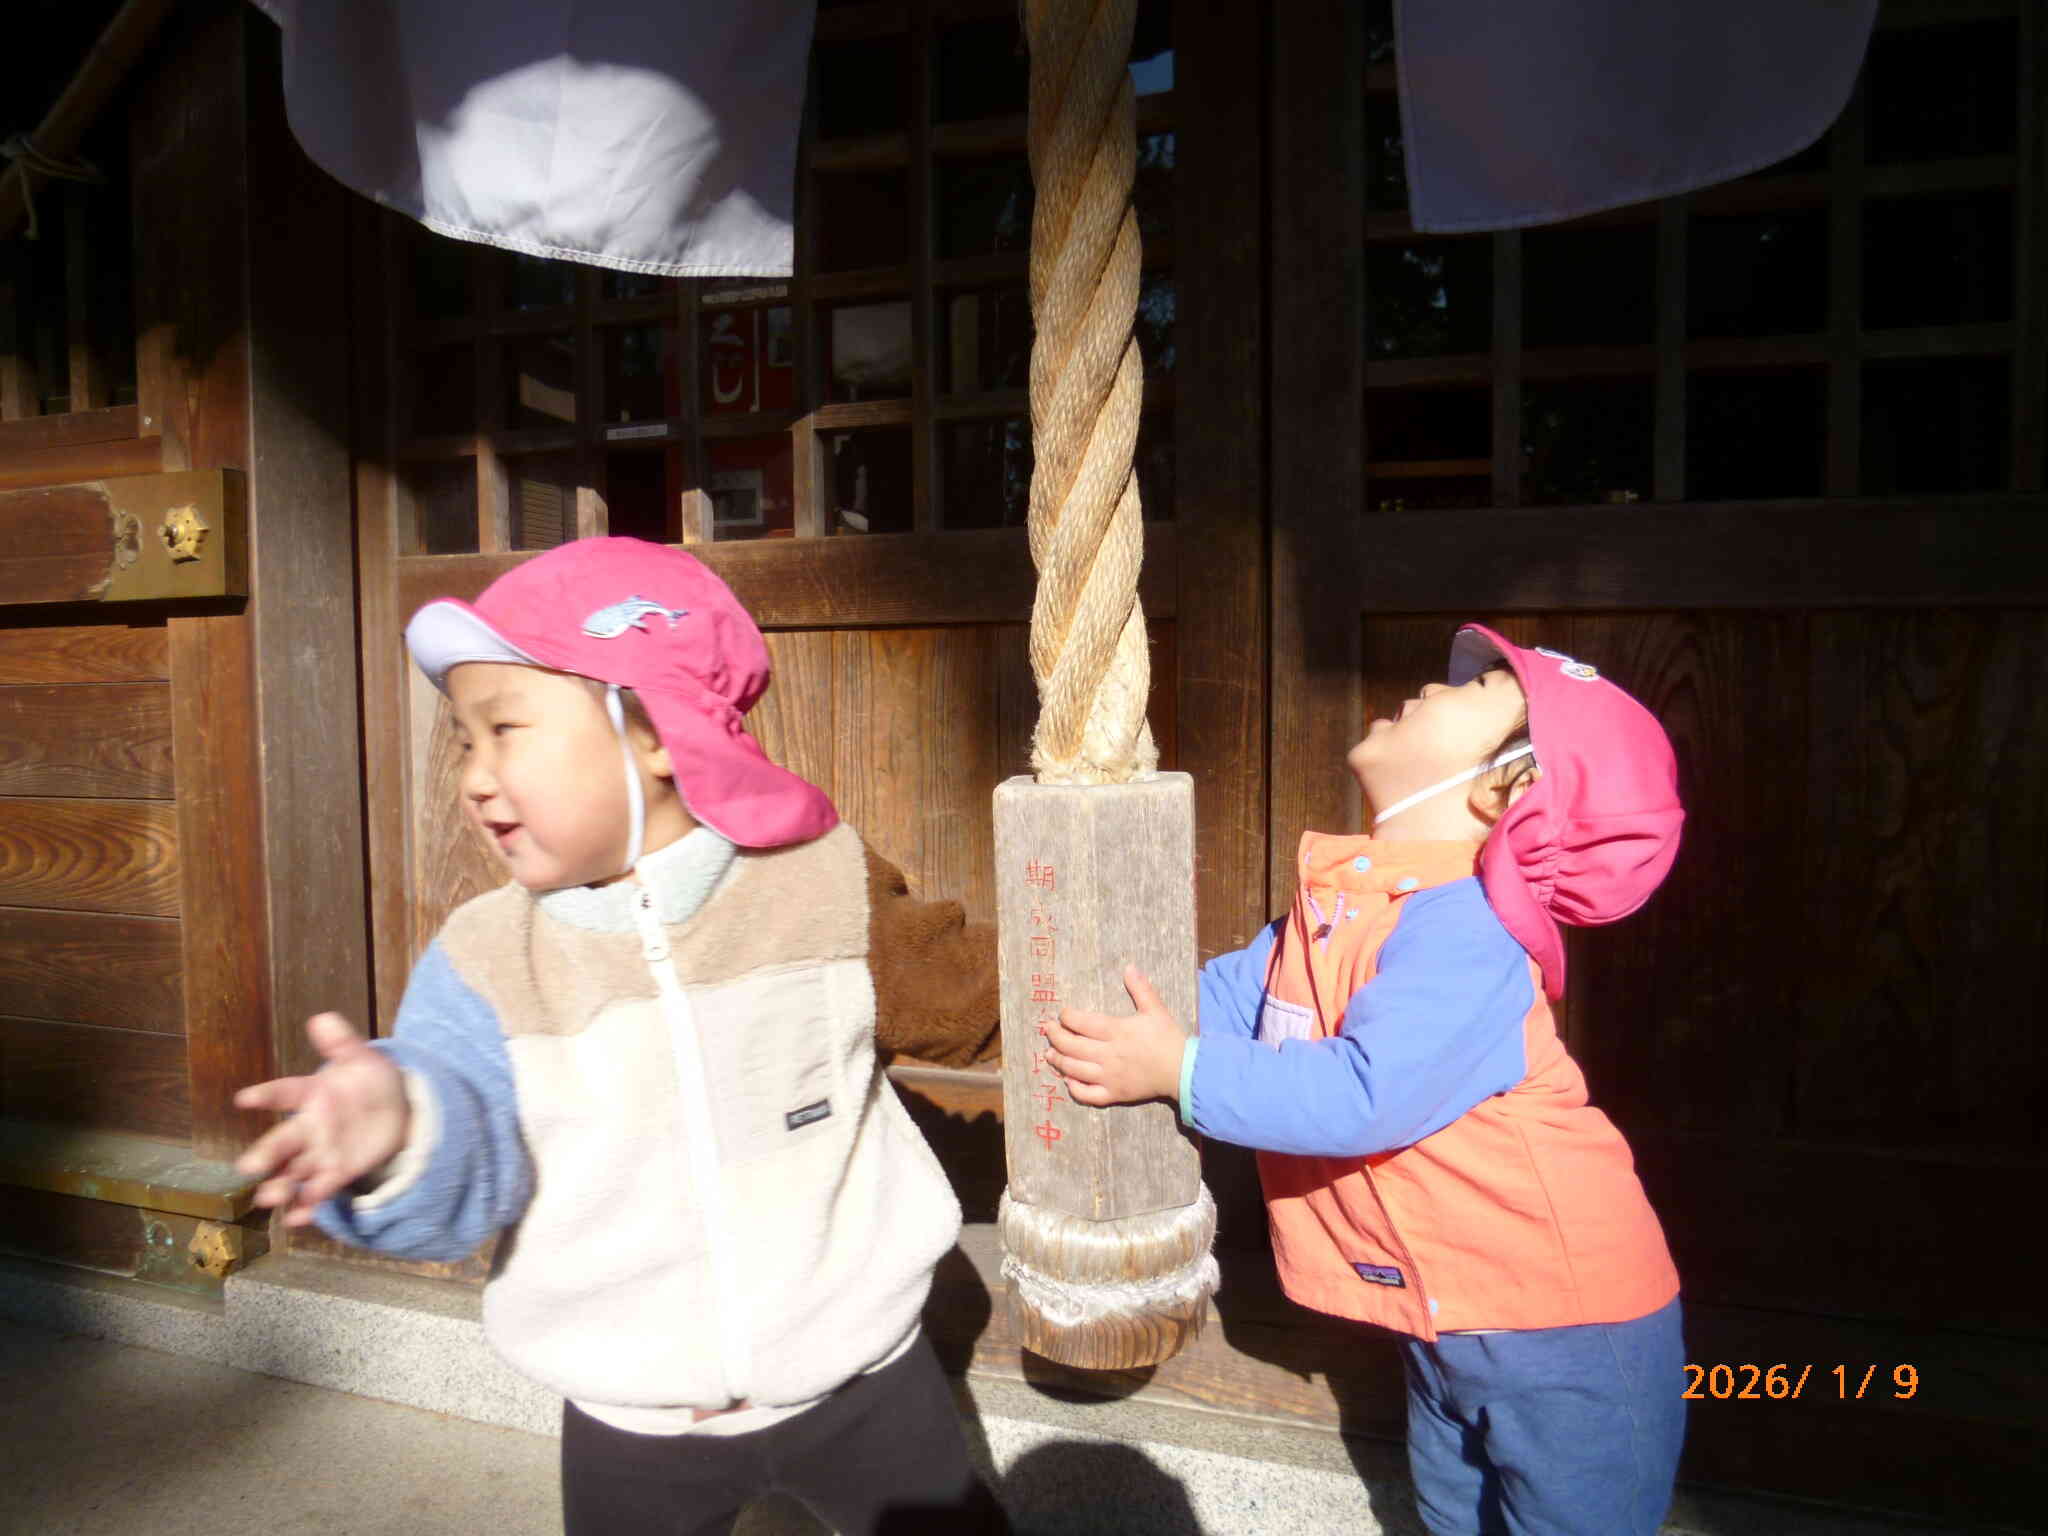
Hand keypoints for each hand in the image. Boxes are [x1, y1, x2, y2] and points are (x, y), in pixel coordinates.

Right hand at [233, 1013, 409, 1226]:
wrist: (396, 1109)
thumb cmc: (369, 1081)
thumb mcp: (362, 1059)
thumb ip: (342, 1043)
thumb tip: (323, 1018)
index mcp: (311, 1094)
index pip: (285, 1092)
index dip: (266, 1094)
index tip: (244, 1098)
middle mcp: (309, 1127)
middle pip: (284, 1140)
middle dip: (267, 1153)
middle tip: (248, 1167)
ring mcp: (321, 1152)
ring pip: (294, 1171)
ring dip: (281, 1185)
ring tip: (268, 1198)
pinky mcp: (337, 1173)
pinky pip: (319, 1191)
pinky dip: (307, 1205)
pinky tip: (297, 1218)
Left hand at [1043, 966, 1185, 1107]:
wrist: (1183, 1070)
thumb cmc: (1168, 1038)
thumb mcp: (1155, 1009)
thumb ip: (1140, 989)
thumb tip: (1129, 967)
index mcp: (1116, 1031)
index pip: (1081, 1023)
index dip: (1067, 1017)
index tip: (1062, 1014)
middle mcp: (1108, 1054)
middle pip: (1072, 1046)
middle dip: (1055, 1036)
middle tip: (1048, 1030)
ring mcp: (1109, 1076)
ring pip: (1074, 1070)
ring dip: (1058, 1061)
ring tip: (1050, 1054)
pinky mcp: (1114, 1094)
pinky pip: (1087, 1094)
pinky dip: (1074, 1088)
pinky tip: (1068, 1080)